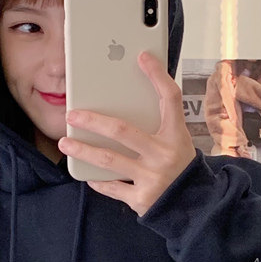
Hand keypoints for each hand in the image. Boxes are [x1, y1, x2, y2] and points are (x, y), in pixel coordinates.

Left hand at [58, 51, 195, 216]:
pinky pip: (111, 187)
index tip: (142, 56)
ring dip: (83, 150)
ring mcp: (152, 178)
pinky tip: (85, 172)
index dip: (157, 76)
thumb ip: (159, 123)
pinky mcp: (142, 199)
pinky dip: (96, 179)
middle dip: (93, 121)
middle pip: (122, 131)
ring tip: (65, 144)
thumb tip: (128, 100)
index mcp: (176, 136)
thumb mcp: (177, 142)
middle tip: (72, 115)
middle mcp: (164, 155)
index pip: (170, 98)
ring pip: (109, 160)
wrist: (195, 205)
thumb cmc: (179, 167)